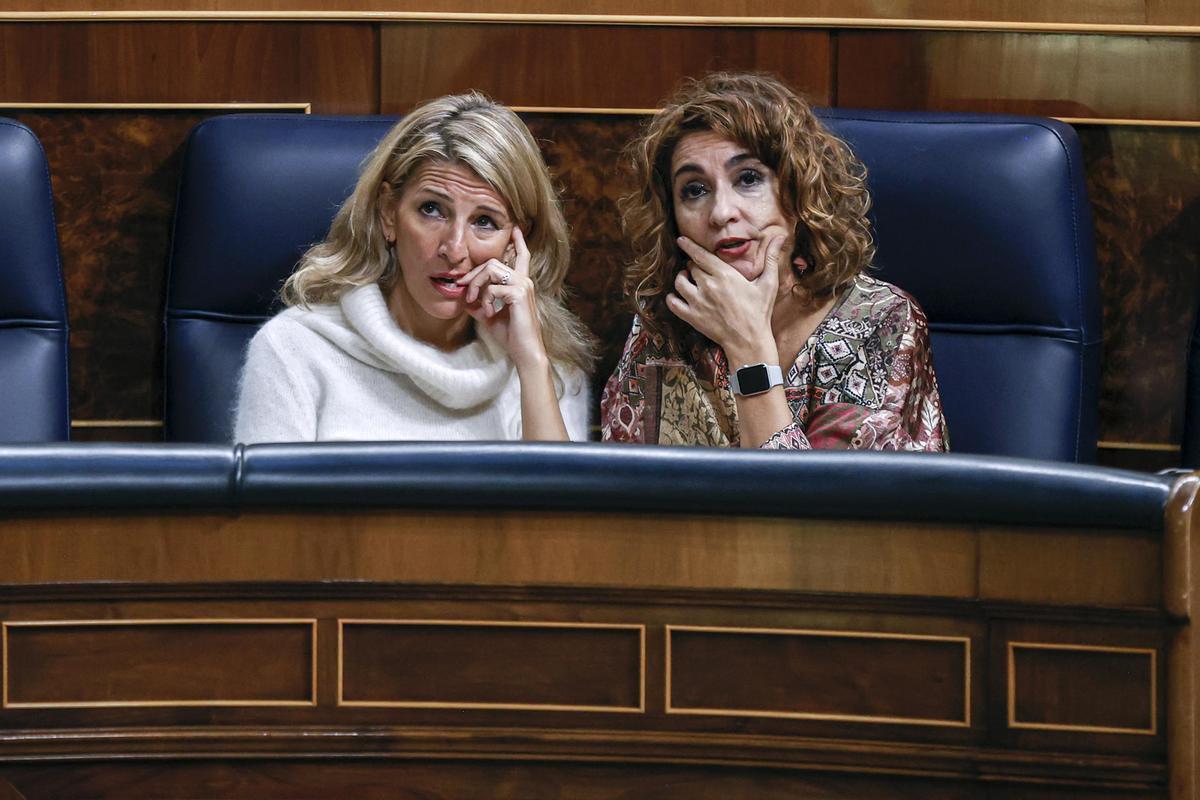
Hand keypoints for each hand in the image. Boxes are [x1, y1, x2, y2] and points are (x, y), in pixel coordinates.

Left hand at [459, 226, 548, 371]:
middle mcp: (524, 281)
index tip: (515, 228)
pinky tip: (488, 312)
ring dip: (476, 285)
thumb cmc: (511, 336)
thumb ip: (479, 304)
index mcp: (521, 284)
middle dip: (474, 274)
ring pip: (492, 269)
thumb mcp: (490, 317)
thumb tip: (464, 299)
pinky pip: (492, 288)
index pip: (522, 256)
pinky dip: (485, 300)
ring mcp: (523, 286)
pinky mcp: (518, 294)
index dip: (518, 241)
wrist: (524, 351)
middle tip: (462, 288)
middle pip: (493, 262)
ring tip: (473, 302)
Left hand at [665, 231, 786, 364]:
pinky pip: (673, 303)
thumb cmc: (759, 312)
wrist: (749, 341)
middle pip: (690, 267)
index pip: (700, 254)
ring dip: (681, 278)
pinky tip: (677, 296)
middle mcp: (709, 286)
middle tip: (698, 268)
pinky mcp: (692, 317)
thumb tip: (780, 236)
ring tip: (687, 279)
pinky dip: (672, 297)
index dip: (688, 245)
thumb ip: (771, 257)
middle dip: (693, 265)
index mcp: (725, 275)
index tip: (681, 240)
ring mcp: (698, 302)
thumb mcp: (768, 283)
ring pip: (679, 282)